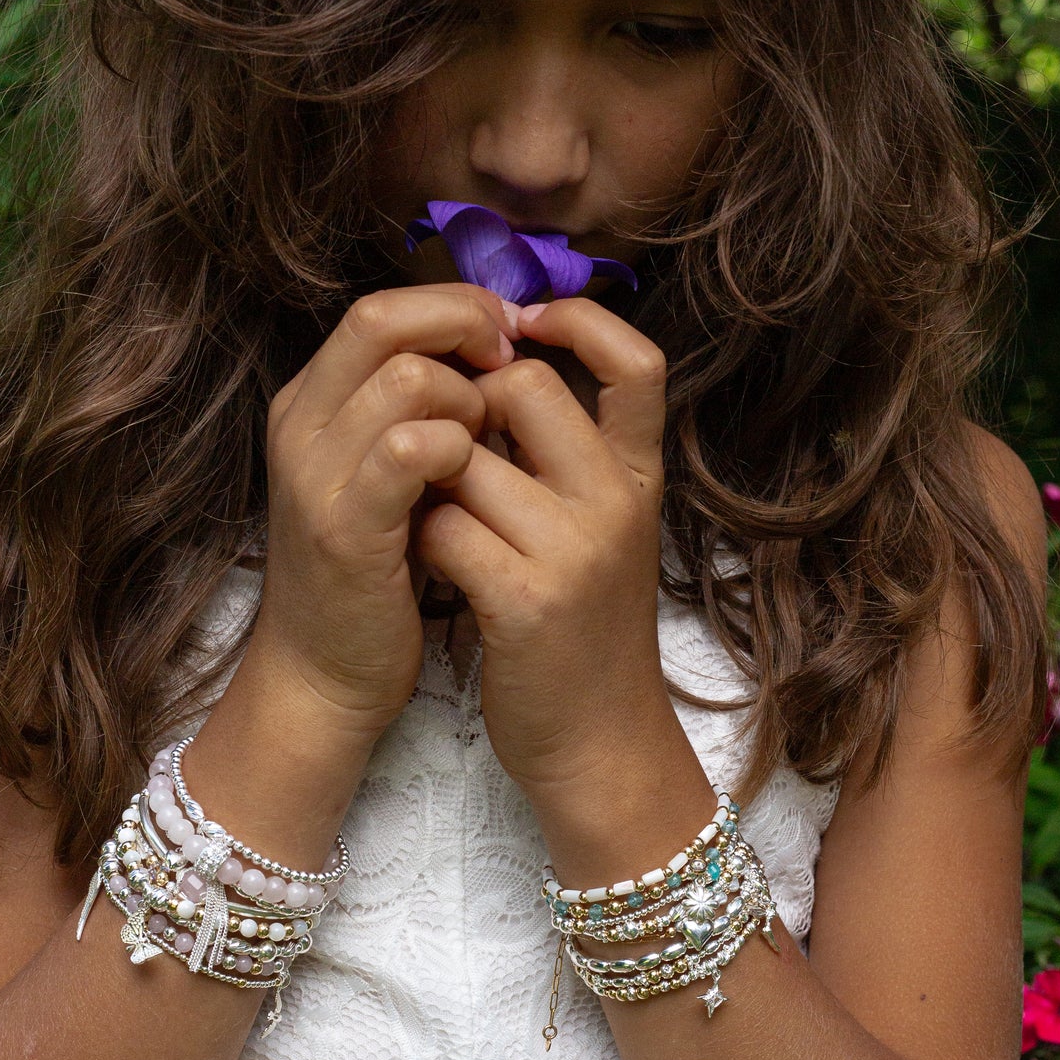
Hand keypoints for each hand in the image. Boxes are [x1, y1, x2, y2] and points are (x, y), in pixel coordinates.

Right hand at [251, 284, 514, 736]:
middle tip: (509, 366)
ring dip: (467, 398)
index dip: (453, 307)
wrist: (326, 674)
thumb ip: (421, 407)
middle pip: (381, 320)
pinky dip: (455, 448)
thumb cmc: (379, 567)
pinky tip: (473, 476)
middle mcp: (300, 424)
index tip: (506, 336)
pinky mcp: (343, 528)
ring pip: (404, 378)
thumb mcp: (390, 470)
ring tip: (485, 441)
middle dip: (463, 328)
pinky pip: (408, 449)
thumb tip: (494, 344)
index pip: (380, 307)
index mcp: (313, 401)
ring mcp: (314, 474)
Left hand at [411, 297, 673, 793]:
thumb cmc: (585, 624)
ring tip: (436, 513)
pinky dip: (419, 536)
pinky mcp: (526, 601)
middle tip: (451, 446)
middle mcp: (618, 502)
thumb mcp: (605, 528)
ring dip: (430, 479)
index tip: (525, 324)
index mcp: (639, 476)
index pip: (638, 363)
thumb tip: (500, 372)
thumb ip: (571, 455)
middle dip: (467, 404)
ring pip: (465, 455)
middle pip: (526, 386)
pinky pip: (441, 525)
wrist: (599, 740)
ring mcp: (576, 551)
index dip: (581, 320)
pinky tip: (429, 563)